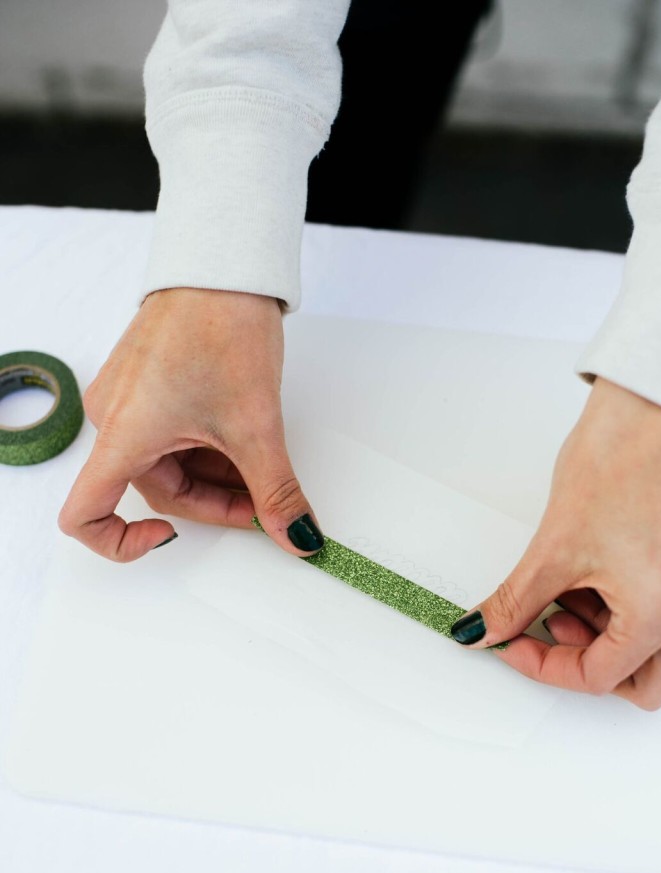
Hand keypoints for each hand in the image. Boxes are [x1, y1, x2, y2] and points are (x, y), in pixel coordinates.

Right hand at [58, 288, 323, 560]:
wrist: (224, 264)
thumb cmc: (223, 328)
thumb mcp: (256, 426)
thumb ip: (276, 491)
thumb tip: (297, 536)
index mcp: (122, 436)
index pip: (86, 516)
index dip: (122, 543)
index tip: (171, 539)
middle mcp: (113, 419)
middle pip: (155, 490)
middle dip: (212, 503)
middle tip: (263, 503)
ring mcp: (127, 398)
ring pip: (168, 462)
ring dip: (214, 475)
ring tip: (262, 465)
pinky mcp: (145, 381)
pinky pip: (169, 433)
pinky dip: (205, 447)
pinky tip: (243, 440)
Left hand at [451, 376, 660, 709]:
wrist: (660, 401)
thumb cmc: (630, 455)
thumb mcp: (558, 543)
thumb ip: (517, 599)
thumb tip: (486, 628)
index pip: (597, 677)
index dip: (541, 664)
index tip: (510, 640)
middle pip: (640, 681)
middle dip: (585, 660)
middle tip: (545, 623)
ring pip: (653, 648)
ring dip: (605, 632)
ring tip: (571, 583)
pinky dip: (625, 604)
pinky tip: (596, 567)